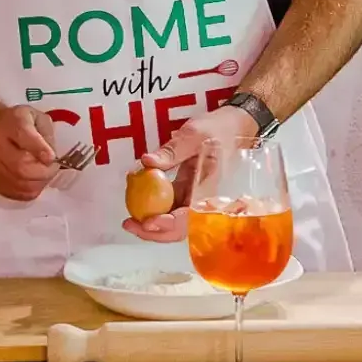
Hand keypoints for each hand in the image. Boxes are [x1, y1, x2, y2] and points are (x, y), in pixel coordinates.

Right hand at [0, 103, 56, 201]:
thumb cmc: (19, 125)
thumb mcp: (37, 118)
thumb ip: (47, 134)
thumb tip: (51, 157)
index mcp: (12, 124)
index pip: (22, 135)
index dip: (38, 148)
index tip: (51, 157)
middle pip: (21, 167)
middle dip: (44, 171)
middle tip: (53, 167)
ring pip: (22, 184)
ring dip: (39, 182)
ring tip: (43, 172)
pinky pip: (18, 194)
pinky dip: (31, 190)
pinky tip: (33, 180)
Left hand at [122, 102, 259, 243]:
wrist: (231, 128)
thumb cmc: (216, 130)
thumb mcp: (193, 135)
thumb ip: (171, 151)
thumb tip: (147, 162)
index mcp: (208, 187)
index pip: (191, 215)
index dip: (170, 223)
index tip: (149, 221)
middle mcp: (202, 199)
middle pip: (181, 229)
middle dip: (155, 233)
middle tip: (130, 224)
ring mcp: (193, 198)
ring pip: (174, 223)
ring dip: (152, 228)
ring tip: (129, 222)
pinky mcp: (185, 194)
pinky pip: (169, 209)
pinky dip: (152, 212)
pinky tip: (136, 207)